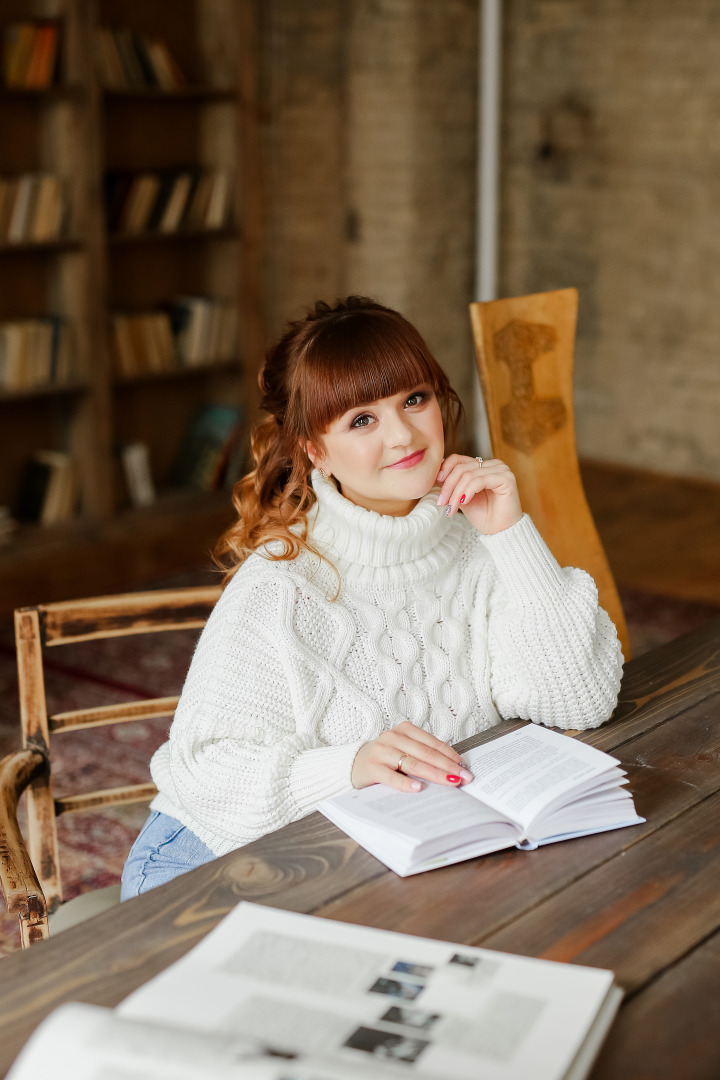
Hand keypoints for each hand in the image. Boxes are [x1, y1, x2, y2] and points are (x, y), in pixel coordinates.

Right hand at [351, 720, 473, 790]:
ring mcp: (382, 752)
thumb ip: (423, 754)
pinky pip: (392, 777)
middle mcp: (393, 737)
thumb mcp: (403, 750)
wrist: (354, 763)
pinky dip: (406, 783)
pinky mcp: (373, 768)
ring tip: (450, 783)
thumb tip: (453, 769)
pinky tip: (419, 788)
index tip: (465, 767)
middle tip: (464, 777)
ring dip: (435, 774)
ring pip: (413, 764)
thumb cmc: (386, 758)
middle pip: (426, 753)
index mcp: (404, 730)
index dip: (451, 755)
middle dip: (448, 766)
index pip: (433, 743)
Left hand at [436, 455, 522, 534]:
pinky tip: (464, 502)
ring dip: (456, 493)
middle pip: (462, 467)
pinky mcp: (506, 478)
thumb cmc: (483, 515)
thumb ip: (452, 485)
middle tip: (442, 502)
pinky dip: (468, 491)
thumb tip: (434, 476)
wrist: (499, 531)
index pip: (458, 459)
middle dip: (448, 486)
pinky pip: (479, 480)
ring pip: (469, 475)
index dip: (444, 470)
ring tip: (451, 507)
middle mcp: (493, 464)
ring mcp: (501, 469)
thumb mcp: (461, 497)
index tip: (436, 483)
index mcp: (482, 466)